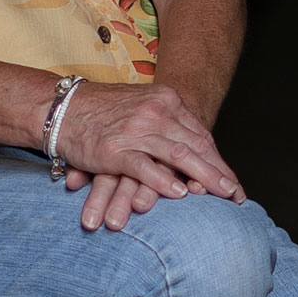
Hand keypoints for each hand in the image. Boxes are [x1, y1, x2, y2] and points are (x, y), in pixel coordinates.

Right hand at [52, 82, 242, 220]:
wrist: (62, 107)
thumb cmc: (104, 111)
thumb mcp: (142, 108)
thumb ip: (168, 126)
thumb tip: (194, 153)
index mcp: (166, 101)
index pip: (200, 135)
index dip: (218, 162)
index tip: (232, 183)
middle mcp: (155, 113)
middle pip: (195, 146)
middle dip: (218, 172)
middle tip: (235, 194)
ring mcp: (136, 130)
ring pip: (178, 155)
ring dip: (203, 177)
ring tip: (220, 195)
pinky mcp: (115, 148)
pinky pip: (145, 166)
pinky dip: (164, 181)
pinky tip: (180, 194)